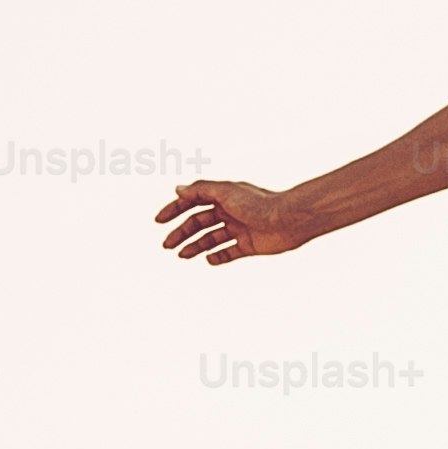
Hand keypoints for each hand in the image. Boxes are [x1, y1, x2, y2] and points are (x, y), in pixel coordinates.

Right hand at [157, 179, 300, 264]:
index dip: (174, 210)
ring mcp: (239, 228)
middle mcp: (230, 211)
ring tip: (181, 255)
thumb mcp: (226, 192)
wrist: (289, 220)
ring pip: (211, 238)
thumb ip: (201, 190)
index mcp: (223, 196)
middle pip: (199, 222)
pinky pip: (228, 252)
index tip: (159, 221)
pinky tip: (208, 259)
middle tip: (167, 245)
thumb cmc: (259, 203)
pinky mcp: (249, 245)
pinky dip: (217, 256)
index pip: (192, 202)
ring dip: (195, 246)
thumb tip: (177, 189)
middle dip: (181, 233)